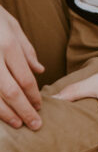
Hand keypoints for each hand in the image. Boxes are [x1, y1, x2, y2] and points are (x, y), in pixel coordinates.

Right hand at [0, 6, 43, 129]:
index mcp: (8, 46)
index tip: (40, 106)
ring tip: (18, 123)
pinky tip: (0, 115)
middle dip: (24, 110)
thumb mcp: (13, 26)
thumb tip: (40, 70)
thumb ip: (26, 50)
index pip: (25, 78)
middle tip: (36, 124)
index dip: (33, 96)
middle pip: (11, 91)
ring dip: (6, 114)